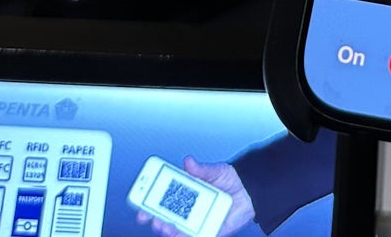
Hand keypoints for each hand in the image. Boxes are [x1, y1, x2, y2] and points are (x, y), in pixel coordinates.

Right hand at [136, 158, 254, 236]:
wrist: (252, 191)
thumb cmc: (231, 179)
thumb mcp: (216, 171)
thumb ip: (201, 169)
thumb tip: (188, 161)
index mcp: (187, 192)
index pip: (163, 198)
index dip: (149, 201)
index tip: (138, 202)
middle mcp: (190, 208)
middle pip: (166, 216)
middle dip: (154, 217)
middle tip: (149, 215)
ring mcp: (198, 220)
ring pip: (176, 229)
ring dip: (167, 228)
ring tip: (164, 225)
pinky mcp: (209, 231)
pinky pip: (194, 236)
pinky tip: (178, 235)